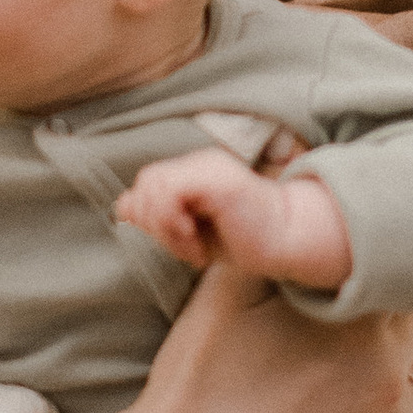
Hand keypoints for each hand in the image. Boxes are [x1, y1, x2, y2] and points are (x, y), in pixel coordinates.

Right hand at [0, 263, 412, 412]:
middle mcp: (396, 377)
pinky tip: (395, 399)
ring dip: (395, 362)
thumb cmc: (196, 382)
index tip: (341, 276)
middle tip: (334, 320)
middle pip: (409, 323)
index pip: (390, 274)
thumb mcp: (226, 290)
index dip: (364, 271)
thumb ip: (268, 230)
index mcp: (362, 320)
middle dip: (379, 314)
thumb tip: (287, 166)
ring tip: (341, 364)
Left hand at [117, 148, 353, 288]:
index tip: (176, 244)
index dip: (148, 217)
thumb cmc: (246, 239)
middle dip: (154, 224)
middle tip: (184, 248)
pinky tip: (195, 242)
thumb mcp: (193, 233)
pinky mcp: (218, 181)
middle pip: (146, 184)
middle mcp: (199, 163)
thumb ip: (160, 219)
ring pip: (153, 186)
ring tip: (191, 248)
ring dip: (165, 227)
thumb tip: (124, 208)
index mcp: (193, 172)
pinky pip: (172, 192)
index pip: (147, 185)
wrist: (289, 241)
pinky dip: (173, 223)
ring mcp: (209, 168)